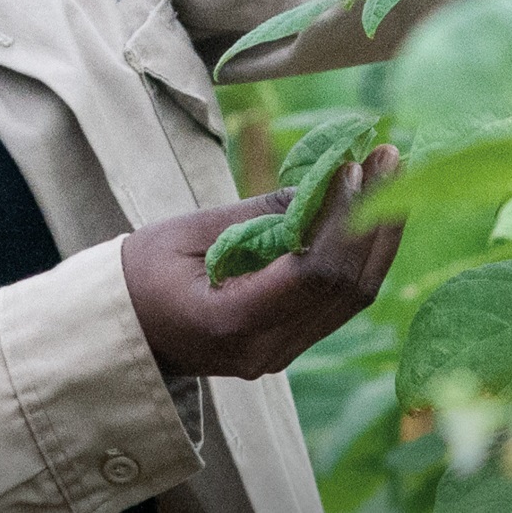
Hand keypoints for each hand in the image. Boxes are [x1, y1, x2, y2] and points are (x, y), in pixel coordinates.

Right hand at [120, 145, 403, 380]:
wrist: (121, 329)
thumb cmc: (140, 275)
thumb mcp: (188, 233)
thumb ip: (256, 216)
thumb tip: (322, 183)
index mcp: (232, 322)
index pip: (313, 273)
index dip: (341, 218)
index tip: (351, 166)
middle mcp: (266, 349)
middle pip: (346, 289)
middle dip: (373, 219)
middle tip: (388, 158)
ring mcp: (281, 354)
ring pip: (352, 298)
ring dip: (376, 235)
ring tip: (389, 177)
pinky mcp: (288, 344)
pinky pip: (337, 301)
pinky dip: (356, 254)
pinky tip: (366, 213)